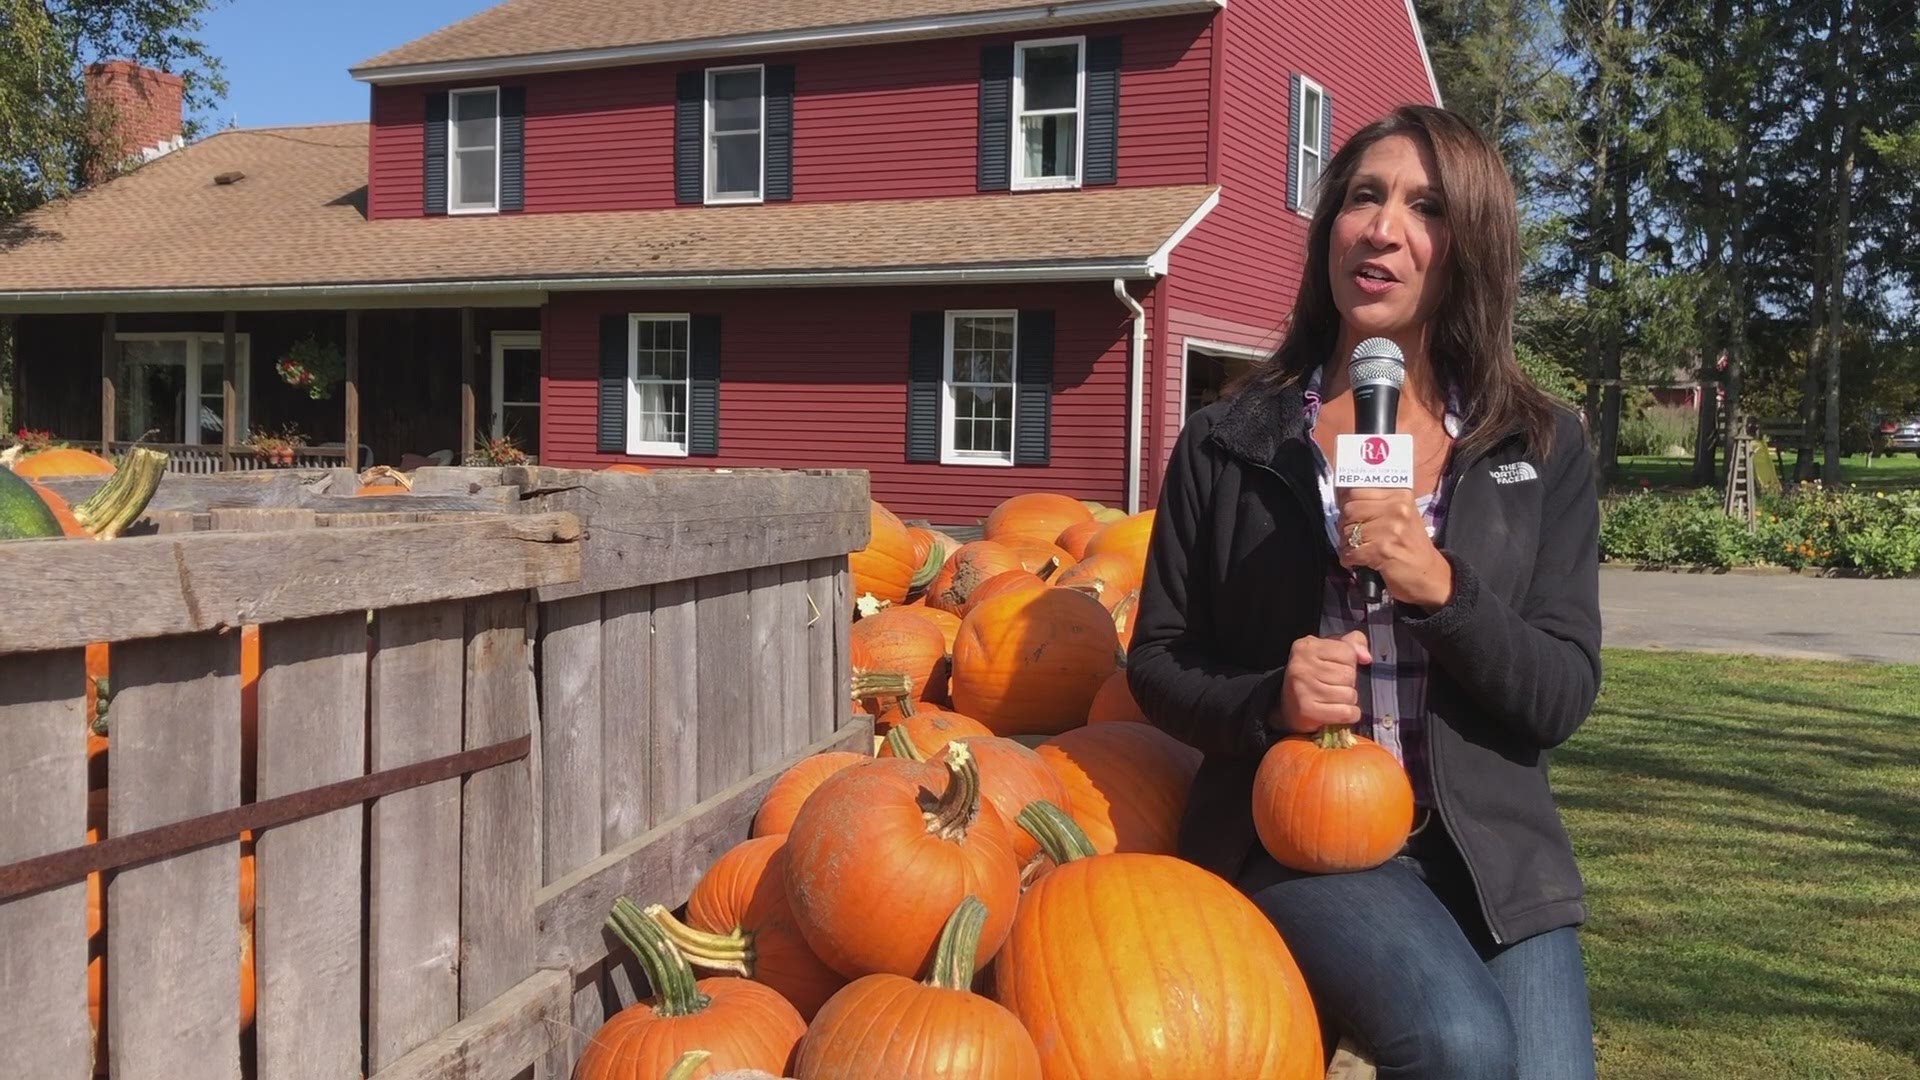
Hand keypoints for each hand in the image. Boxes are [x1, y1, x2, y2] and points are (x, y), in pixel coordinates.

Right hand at [1274, 630, 1371, 732]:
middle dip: (1348, 683)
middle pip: (1349, 675)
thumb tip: (1366, 657)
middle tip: (1332, 686)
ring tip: (1333, 699)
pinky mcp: (1308, 711)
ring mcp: (1303, 689)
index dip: (1348, 663)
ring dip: (1348, 700)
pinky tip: (1338, 711)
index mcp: (1307, 646)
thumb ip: (1352, 644)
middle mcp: (1301, 666)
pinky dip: (1349, 714)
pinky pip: (1346, 712)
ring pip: (1350, 695)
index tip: (1334, 668)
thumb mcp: (1329, 650)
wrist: (1289, 706)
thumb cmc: (1314, 674)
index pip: (1348, 652)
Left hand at [1336, 488, 1454, 609]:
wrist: (1430, 576)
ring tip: (1359, 550)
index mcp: (1399, 495)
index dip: (1346, 505)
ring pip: (1348, 531)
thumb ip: (1376, 503)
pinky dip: (1349, 559)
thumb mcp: (1400, 516)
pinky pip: (1351, 551)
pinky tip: (1359, 561)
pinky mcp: (1383, 549)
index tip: (1350, 516)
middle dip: (1345, 526)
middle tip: (1354, 537)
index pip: (1356, 491)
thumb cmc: (1410, 546)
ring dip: (1347, 544)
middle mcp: (1397, 508)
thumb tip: (1341, 494)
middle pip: (1349, 510)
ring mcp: (1391, 528)